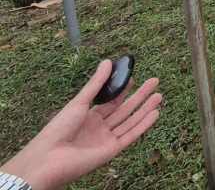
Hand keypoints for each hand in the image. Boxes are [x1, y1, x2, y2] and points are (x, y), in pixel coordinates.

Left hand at [1, 60, 161, 189]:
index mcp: (88, 117)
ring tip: (159, 95)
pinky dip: (143, 125)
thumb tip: (108, 61)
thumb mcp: (79, 102)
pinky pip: (131, 135)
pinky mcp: (112, 150)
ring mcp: (106, 139)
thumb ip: (96, 84)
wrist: (49, 158)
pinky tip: (155, 113)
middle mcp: (99, 128)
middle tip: (154, 81)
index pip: (110, 101)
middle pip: (124, 109)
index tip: (134, 77)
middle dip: (140, 96)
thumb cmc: (58, 128)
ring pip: (130, 121)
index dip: (123, 89)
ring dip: (145, 108)